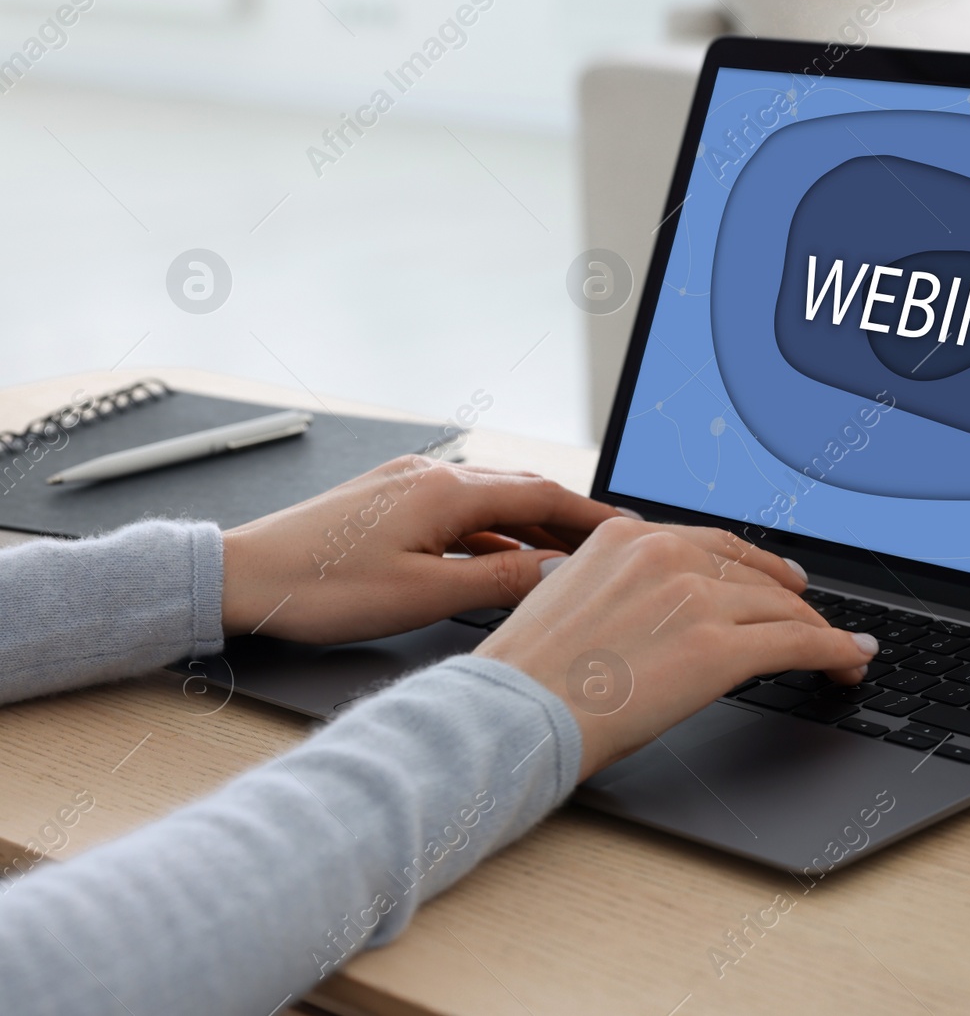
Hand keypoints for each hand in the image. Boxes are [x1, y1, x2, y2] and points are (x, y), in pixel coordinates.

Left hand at [221, 456, 625, 642]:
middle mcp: (430, 475)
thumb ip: (499, 583)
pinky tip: (498, 559)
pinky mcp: (386, 500)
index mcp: (446, 491)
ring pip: (488, 500)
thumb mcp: (423, 596)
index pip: (541, 494)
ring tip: (563, 557)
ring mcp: (405, 484)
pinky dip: (489, 532)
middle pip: (520, 491)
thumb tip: (556, 574)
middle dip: (568, 518)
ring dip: (528, 526)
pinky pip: (457, 509)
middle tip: (608, 547)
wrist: (241, 577)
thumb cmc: (320, 587)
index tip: (628, 531)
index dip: (590, 514)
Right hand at [473, 517, 878, 778]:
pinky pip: (799, 643)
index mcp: (625, 537)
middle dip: (791, 602)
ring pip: (782, 608)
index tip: (779, 581)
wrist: (515, 711)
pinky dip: (835, 651)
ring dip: (819, 631)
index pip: (713, 545)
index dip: (755, 567)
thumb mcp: (567, 602)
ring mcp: (697, 598)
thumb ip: (615, 590)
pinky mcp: (721, 648)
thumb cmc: (528, 677)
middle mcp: (666, 554)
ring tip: (840, 652)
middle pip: (754, 576)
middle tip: (814, 620)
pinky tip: (851, 660)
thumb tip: (648, 611)